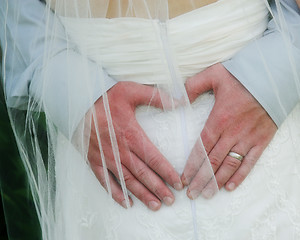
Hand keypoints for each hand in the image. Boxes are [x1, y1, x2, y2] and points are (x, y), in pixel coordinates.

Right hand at [86, 82, 182, 210]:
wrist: (78, 102)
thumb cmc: (106, 97)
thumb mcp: (131, 90)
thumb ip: (156, 97)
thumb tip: (179, 102)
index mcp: (131, 135)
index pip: (154, 158)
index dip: (167, 172)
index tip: (178, 184)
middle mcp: (120, 150)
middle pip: (143, 174)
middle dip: (158, 188)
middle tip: (170, 201)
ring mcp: (106, 157)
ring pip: (127, 181)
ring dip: (141, 194)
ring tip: (155, 205)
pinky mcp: (94, 160)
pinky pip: (105, 181)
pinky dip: (116, 193)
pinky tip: (126, 203)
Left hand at [181, 63, 276, 198]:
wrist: (273, 76)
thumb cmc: (242, 75)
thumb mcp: (213, 74)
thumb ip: (193, 86)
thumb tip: (178, 100)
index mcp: (219, 118)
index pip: (202, 147)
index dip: (192, 165)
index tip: (183, 178)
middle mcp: (233, 132)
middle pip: (213, 161)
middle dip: (200, 179)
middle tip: (191, 194)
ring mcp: (248, 138)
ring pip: (230, 165)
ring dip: (217, 182)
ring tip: (207, 194)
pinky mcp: (261, 140)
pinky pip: (250, 162)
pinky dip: (240, 176)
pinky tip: (230, 187)